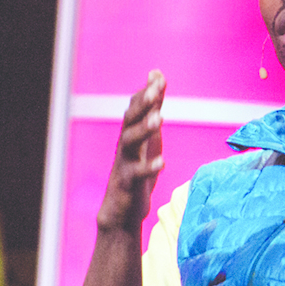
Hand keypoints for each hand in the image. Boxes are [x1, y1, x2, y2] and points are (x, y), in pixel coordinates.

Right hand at [97, 70, 165, 231]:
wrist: (122, 210)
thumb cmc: (136, 169)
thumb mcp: (148, 137)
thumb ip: (152, 110)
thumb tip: (156, 78)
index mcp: (131, 133)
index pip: (136, 107)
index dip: (147, 92)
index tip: (158, 75)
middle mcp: (125, 145)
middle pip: (130, 120)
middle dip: (142, 104)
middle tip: (156, 90)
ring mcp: (124, 163)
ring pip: (130, 142)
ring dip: (143, 129)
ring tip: (158, 118)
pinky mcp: (127, 184)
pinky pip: (136, 173)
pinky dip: (148, 166)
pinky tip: (162, 161)